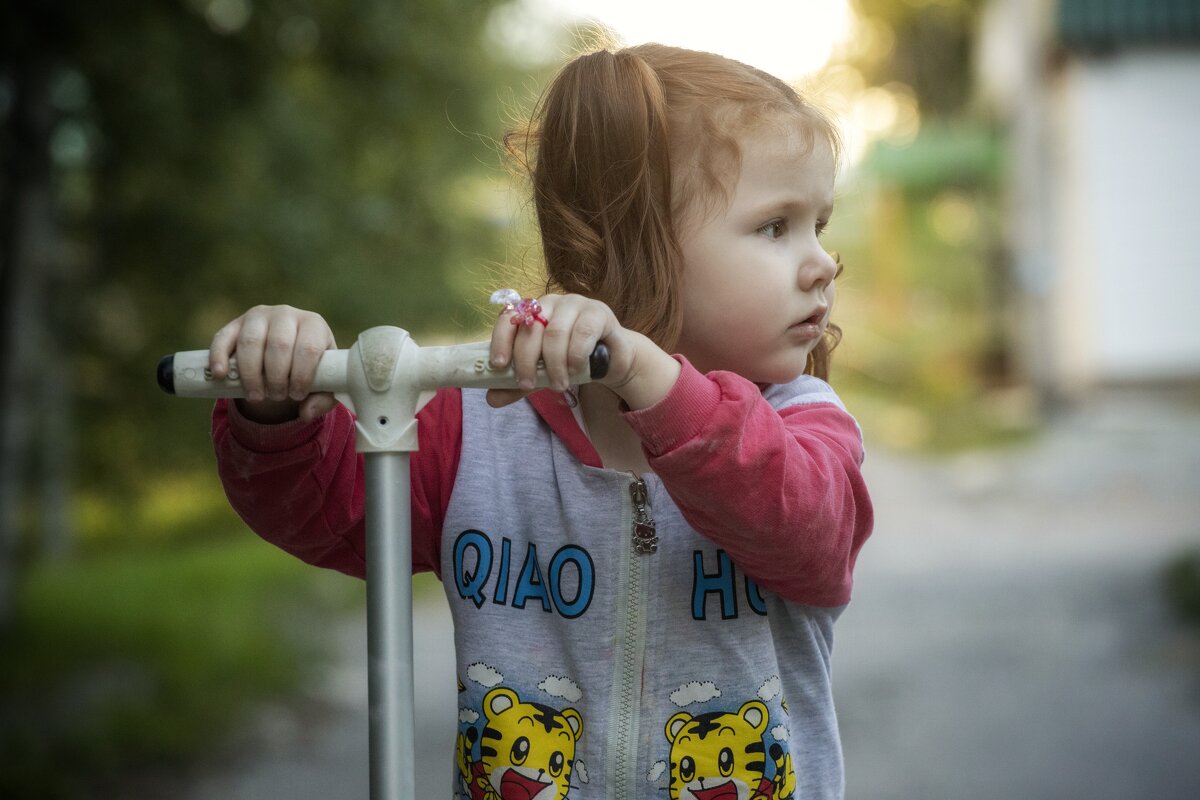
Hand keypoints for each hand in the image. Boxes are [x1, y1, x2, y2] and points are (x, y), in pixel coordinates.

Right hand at [209, 304, 337, 422]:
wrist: (287, 352)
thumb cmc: (310, 367)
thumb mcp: (325, 382)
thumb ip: (323, 400)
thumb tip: (306, 413)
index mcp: (313, 324)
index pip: (308, 347)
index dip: (301, 375)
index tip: (297, 394)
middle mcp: (286, 314)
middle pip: (279, 345)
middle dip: (277, 378)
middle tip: (277, 396)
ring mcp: (259, 316)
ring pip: (251, 342)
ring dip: (251, 374)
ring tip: (256, 396)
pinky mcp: (235, 324)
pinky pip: (223, 338)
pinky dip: (219, 357)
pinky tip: (221, 375)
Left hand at [485, 294, 679, 409]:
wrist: (611, 360)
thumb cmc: (571, 361)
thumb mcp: (541, 374)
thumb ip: (516, 384)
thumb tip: (492, 399)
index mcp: (531, 313)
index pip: (508, 318)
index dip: (501, 340)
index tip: (499, 364)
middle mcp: (550, 303)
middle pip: (531, 328)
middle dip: (526, 360)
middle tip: (528, 385)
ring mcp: (575, 304)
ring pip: (556, 332)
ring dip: (554, 364)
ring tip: (558, 385)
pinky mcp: (598, 312)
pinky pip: (582, 333)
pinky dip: (575, 356)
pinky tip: (575, 370)